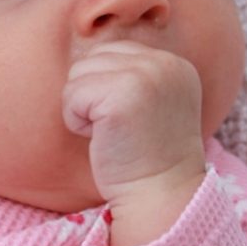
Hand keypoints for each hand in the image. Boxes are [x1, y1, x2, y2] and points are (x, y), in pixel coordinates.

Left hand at [63, 40, 206, 245]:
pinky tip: (102, 140)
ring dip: (83, 108)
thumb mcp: (154, 104)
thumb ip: (134, 75)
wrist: (159, 195)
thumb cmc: (147, 159)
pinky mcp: (119, 95)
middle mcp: (164, 63)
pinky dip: (76, 122)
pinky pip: (71, 95)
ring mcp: (144, 75)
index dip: (106, 88)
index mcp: (175, 63)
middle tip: (117, 129)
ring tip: (111, 134)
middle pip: (93, 58)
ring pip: (78, 74)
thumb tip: (89, 58)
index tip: (127, 121)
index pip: (114, 50)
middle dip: (92, 95)